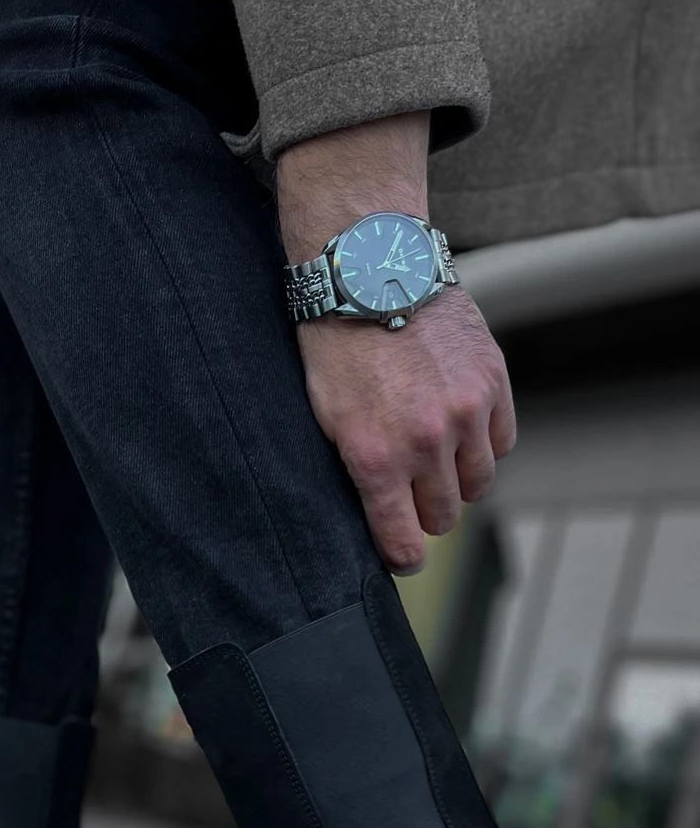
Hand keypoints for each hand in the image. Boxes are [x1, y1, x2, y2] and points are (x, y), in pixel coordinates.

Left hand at [296, 286, 516, 573]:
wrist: (370, 269)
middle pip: (443, 516)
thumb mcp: (325, 418)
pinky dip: (484, 444)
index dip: (402, 557)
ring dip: (458, 480)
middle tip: (412, 496)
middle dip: (426, 513)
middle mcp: (426, 442)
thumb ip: (357, 470)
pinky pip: (501, 442)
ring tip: (436, 459)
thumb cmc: (335, 345)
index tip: (403, 558)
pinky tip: (460, 428)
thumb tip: (377, 516)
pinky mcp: (493, 380)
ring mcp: (466, 411)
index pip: (403, 541)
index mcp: (376, 458)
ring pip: (478, 483)